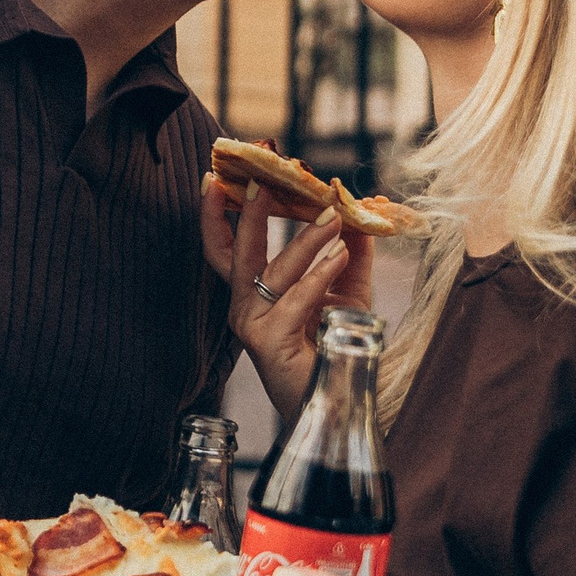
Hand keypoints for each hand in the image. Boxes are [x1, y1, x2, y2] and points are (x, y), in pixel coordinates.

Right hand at [202, 176, 372, 434]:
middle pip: (237, 253)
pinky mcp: (269, 343)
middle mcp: (243, 308)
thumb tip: (359, 214)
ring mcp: (252, 327)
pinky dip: (319, 274)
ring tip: (334, 215)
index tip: (215, 180)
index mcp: (251, 293)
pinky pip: (294, 300)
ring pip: (272, 273)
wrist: (337, 396)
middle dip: (250, 215)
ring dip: (305, 240)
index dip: (216, 216)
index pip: (224, 249)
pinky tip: (340, 255)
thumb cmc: (333, 346)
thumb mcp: (344, 292)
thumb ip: (349, 254)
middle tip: (265, 181)